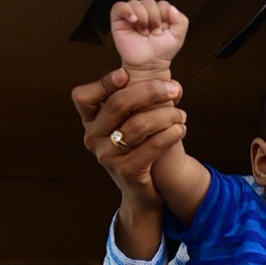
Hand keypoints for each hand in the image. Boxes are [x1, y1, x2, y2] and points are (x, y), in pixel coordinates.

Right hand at [71, 67, 186, 257]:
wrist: (141, 191)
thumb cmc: (137, 150)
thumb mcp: (128, 124)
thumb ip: (137, 101)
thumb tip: (168, 82)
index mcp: (90, 121)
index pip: (84, 97)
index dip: (103, 82)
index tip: (126, 73)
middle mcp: (93, 137)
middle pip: (118, 104)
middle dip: (150, 91)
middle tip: (174, 89)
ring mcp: (107, 156)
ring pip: (139, 124)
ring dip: (167, 114)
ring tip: (181, 114)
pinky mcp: (127, 171)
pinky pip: (152, 146)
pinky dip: (171, 134)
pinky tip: (181, 129)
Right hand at [109, 0, 187, 76]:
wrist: (148, 65)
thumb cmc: (161, 52)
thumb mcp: (178, 37)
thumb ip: (181, 21)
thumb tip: (172, 8)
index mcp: (160, 13)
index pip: (162, 4)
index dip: (164, 17)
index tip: (163, 31)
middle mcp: (146, 12)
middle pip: (149, 2)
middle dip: (154, 19)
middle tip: (153, 33)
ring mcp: (132, 14)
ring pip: (136, 4)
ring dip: (142, 19)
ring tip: (143, 32)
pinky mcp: (119, 19)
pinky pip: (120, 7)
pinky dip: (127, 11)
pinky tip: (133, 20)